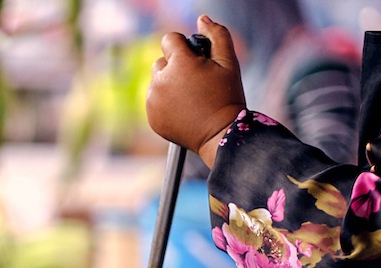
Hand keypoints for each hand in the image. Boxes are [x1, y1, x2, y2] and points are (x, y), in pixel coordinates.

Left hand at [146, 15, 245, 165]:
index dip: (183, 46)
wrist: (220, 134)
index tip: (194, 58)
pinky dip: (165, 103)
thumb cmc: (227, 96)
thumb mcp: (229, 62)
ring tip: (190, 97)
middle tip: (195, 82)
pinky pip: (154, 101)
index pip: (169, 39)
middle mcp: (161, 80)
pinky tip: (183, 109)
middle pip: (161, 62)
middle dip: (176, 67)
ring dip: (169, 85)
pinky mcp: (151, 116)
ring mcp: (154, 100)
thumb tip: (202, 19)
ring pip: (157, 82)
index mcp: (179, 63)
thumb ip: (217, 35)